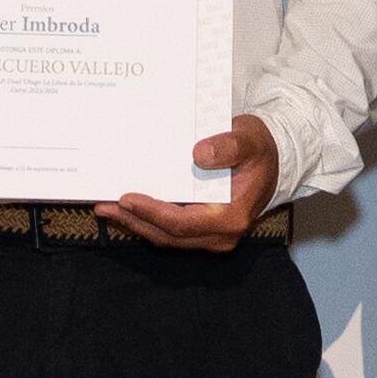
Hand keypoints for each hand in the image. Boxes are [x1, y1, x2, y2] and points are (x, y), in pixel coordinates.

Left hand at [104, 115, 281, 251]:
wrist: (273, 161)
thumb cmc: (259, 149)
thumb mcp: (248, 139)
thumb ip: (228, 146)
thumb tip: (199, 155)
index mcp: (231, 217)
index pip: (182, 223)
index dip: (152, 212)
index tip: (126, 197)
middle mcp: (221, 234)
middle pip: (168, 236)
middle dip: (134, 221)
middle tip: (103, 206)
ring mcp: (211, 236)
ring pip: (166, 237)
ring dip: (136, 224)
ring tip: (106, 208)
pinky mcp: (203, 230)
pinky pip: (171, 231)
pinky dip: (147, 221)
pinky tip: (127, 208)